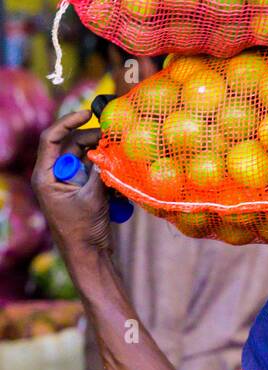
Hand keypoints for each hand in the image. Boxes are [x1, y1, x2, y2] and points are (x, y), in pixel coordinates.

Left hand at [31, 110, 111, 264]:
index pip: (52, 138)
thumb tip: (110, 149)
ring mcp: (68, 183)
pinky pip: (93, 171)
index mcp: (45, 176)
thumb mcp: (92, 197)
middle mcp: (53, 176)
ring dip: (102, 155)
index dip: (68, 121)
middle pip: (71, 144)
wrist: (88, 256)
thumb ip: (100, 170)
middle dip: (92, 139)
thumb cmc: (83, 229)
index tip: (89, 113)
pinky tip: (119, 177)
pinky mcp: (81, 190)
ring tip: (119, 157)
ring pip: (85, 157)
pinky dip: (105, 170)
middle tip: (114, 137)